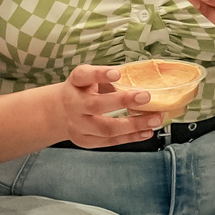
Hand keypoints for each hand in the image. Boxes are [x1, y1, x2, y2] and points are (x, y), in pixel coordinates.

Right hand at [49, 65, 164, 147]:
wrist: (59, 112)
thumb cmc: (83, 90)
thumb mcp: (91, 78)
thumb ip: (109, 77)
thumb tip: (143, 76)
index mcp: (75, 83)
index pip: (83, 75)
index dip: (100, 74)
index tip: (117, 73)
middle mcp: (73, 104)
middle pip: (95, 105)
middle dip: (122, 101)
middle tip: (146, 96)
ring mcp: (78, 125)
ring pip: (105, 128)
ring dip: (134, 124)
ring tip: (155, 119)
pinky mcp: (85, 140)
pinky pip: (110, 141)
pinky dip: (131, 137)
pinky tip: (147, 132)